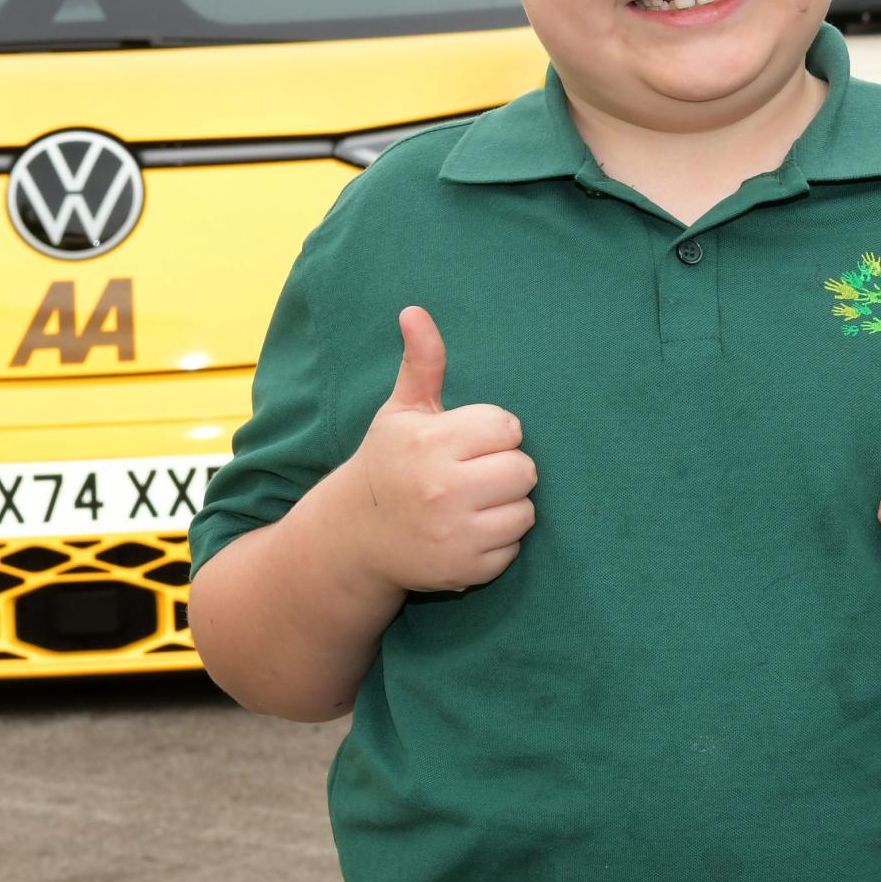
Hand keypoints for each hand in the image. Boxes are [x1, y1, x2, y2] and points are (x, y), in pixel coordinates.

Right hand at [346, 306, 536, 593]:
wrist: (354, 537)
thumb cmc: (387, 464)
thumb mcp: (401, 411)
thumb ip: (422, 363)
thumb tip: (414, 311)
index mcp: (432, 443)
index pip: (508, 428)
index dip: (493, 433)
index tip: (468, 443)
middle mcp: (443, 489)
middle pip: (525, 469)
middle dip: (505, 468)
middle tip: (474, 474)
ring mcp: (455, 534)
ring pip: (526, 510)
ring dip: (507, 506)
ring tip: (472, 503)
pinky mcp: (465, 570)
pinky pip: (514, 548)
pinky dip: (498, 542)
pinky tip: (467, 531)